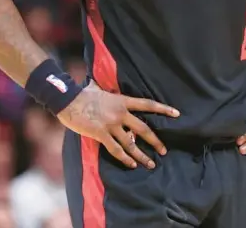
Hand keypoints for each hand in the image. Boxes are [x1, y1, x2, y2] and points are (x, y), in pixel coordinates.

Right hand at [58, 80, 179, 169]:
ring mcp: (111, 124)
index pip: (147, 104)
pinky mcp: (101, 134)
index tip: (176, 114)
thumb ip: (105, 88)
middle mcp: (120, 113)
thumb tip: (102, 81)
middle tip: (164, 150)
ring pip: (131, 143)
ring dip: (141, 155)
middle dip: (155, 141)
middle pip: (143, 128)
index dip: (163, 109)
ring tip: (151, 164)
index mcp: (122, 100)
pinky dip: (125, 159)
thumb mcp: (99, 88)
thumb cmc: (83, 93)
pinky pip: (116, 150)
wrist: (68, 100)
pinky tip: (132, 165)